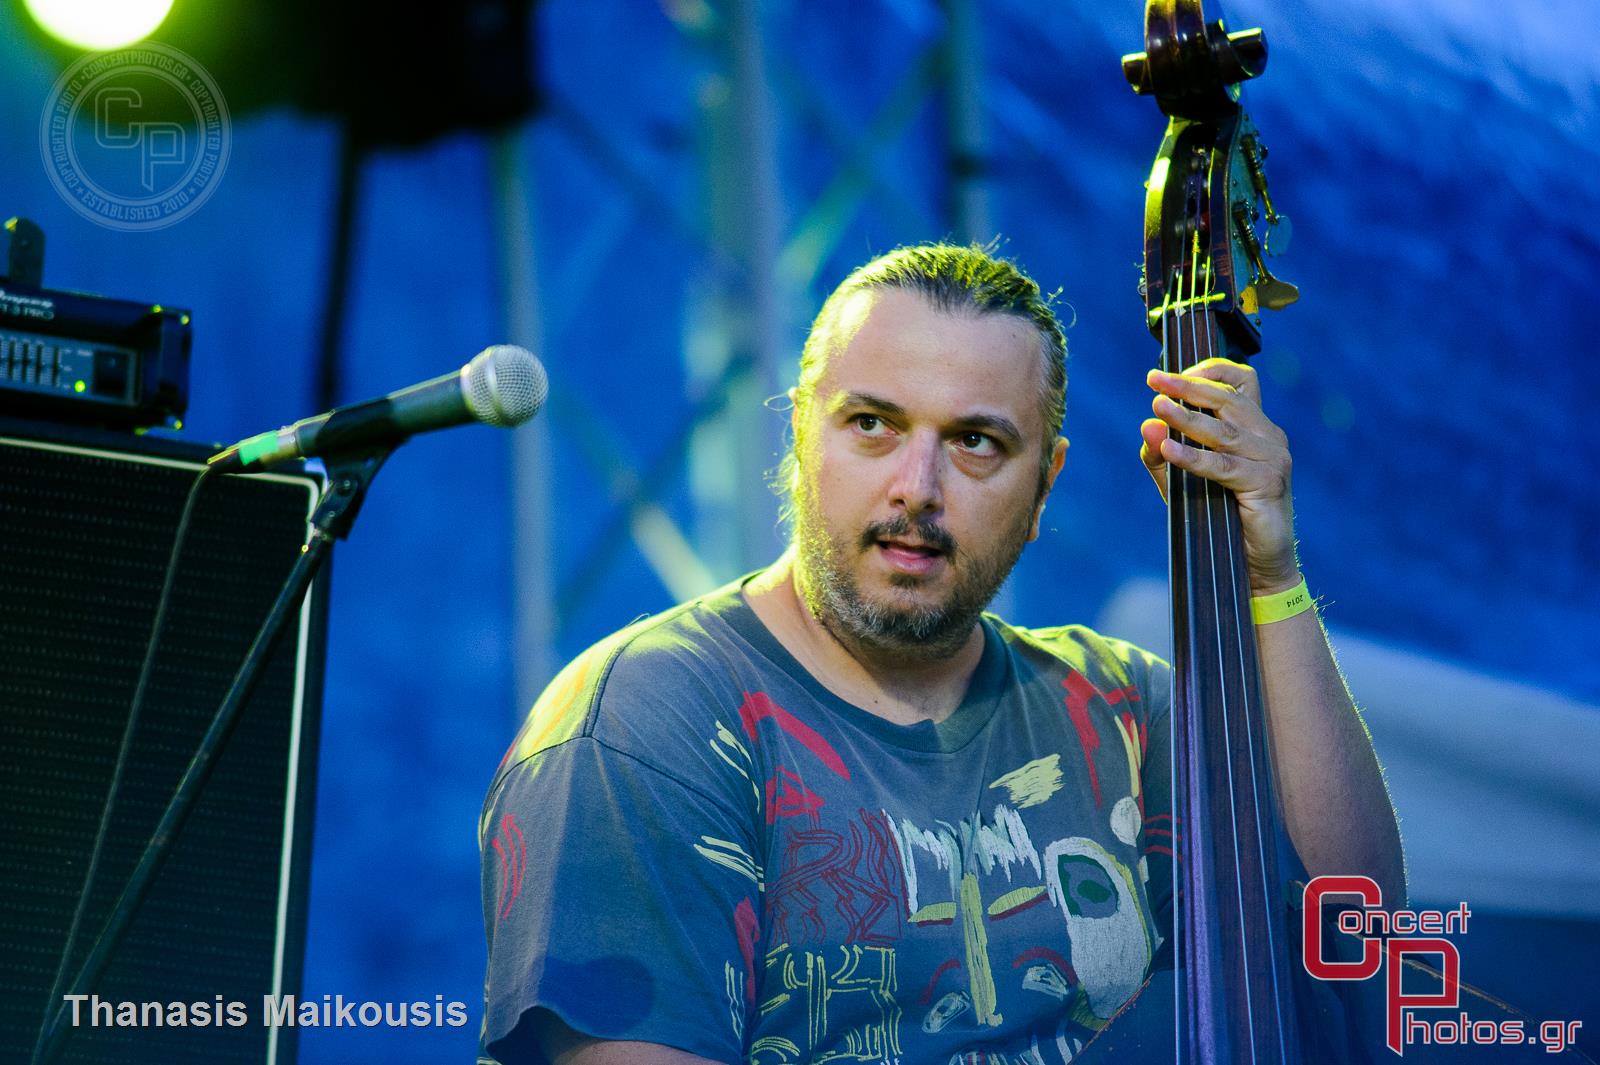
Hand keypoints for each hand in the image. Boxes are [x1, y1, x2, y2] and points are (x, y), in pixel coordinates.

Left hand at [1140, 358, 1299, 593]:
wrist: (1256, 566)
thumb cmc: (1221, 519)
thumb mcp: (1183, 483)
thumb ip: (1163, 456)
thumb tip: (1146, 425)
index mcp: (1255, 427)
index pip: (1241, 381)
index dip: (1210, 370)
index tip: (1171, 372)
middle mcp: (1268, 437)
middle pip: (1228, 399)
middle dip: (1187, 386)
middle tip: (1154, 379)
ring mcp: (1272, 459)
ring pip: (1224, 431)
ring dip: (1187, 418)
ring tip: (1158, 406)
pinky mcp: (1267, 484)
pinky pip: (1224, 466)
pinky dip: (1194, 458)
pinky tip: (1169, 451)